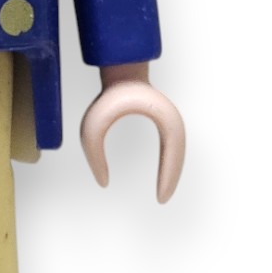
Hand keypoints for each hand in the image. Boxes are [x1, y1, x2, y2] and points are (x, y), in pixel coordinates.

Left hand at [79, 62, 184, 203]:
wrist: (121, 72)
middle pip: (178, 156)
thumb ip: (93, 156)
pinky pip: (170, 149)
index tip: (161, 198)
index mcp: (163, 119)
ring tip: (163, 194)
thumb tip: (103, 183)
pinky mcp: (164, 123)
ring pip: (176, 153)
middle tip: (162, 201)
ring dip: (171, 172)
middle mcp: (172, 121)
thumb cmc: (108, 97)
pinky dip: (168, 164)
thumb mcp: (94, 128)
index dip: (169, 177)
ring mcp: (170, 121)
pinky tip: (160, 178)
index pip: (173, 154)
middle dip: (172, 179)